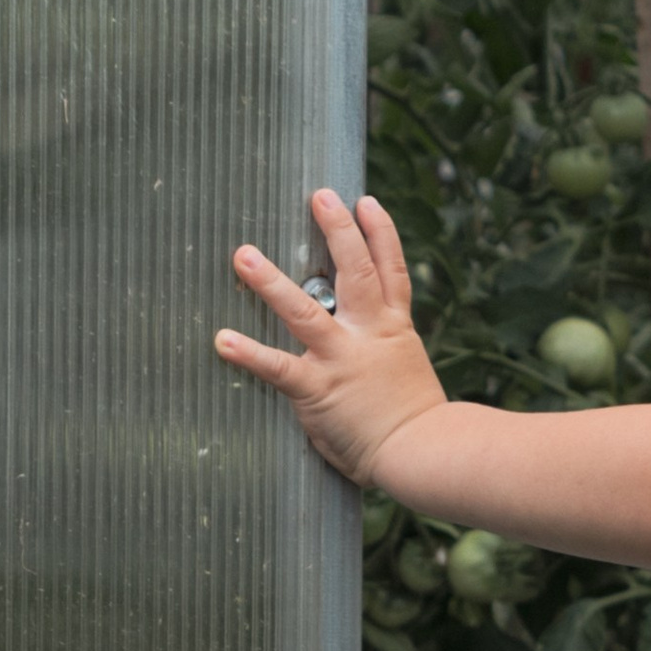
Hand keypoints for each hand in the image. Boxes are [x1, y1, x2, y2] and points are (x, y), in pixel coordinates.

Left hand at [214, 190, 446, 484]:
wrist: (427, 453)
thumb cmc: (422, 429)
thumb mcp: (407, 378)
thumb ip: (383, 360)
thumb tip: (363, 365)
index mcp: (395, 331)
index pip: (392, 272)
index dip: (380, 234)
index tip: (365, 202)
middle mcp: (369, 336)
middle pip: (357, 273)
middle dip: (339, 231)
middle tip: (320, 196)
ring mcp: (342, 359)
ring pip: (305, 311)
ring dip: (272, 282)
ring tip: (244, 256)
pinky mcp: (319, 389)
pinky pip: (279, 368)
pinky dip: (250, 354)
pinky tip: (223, 339)